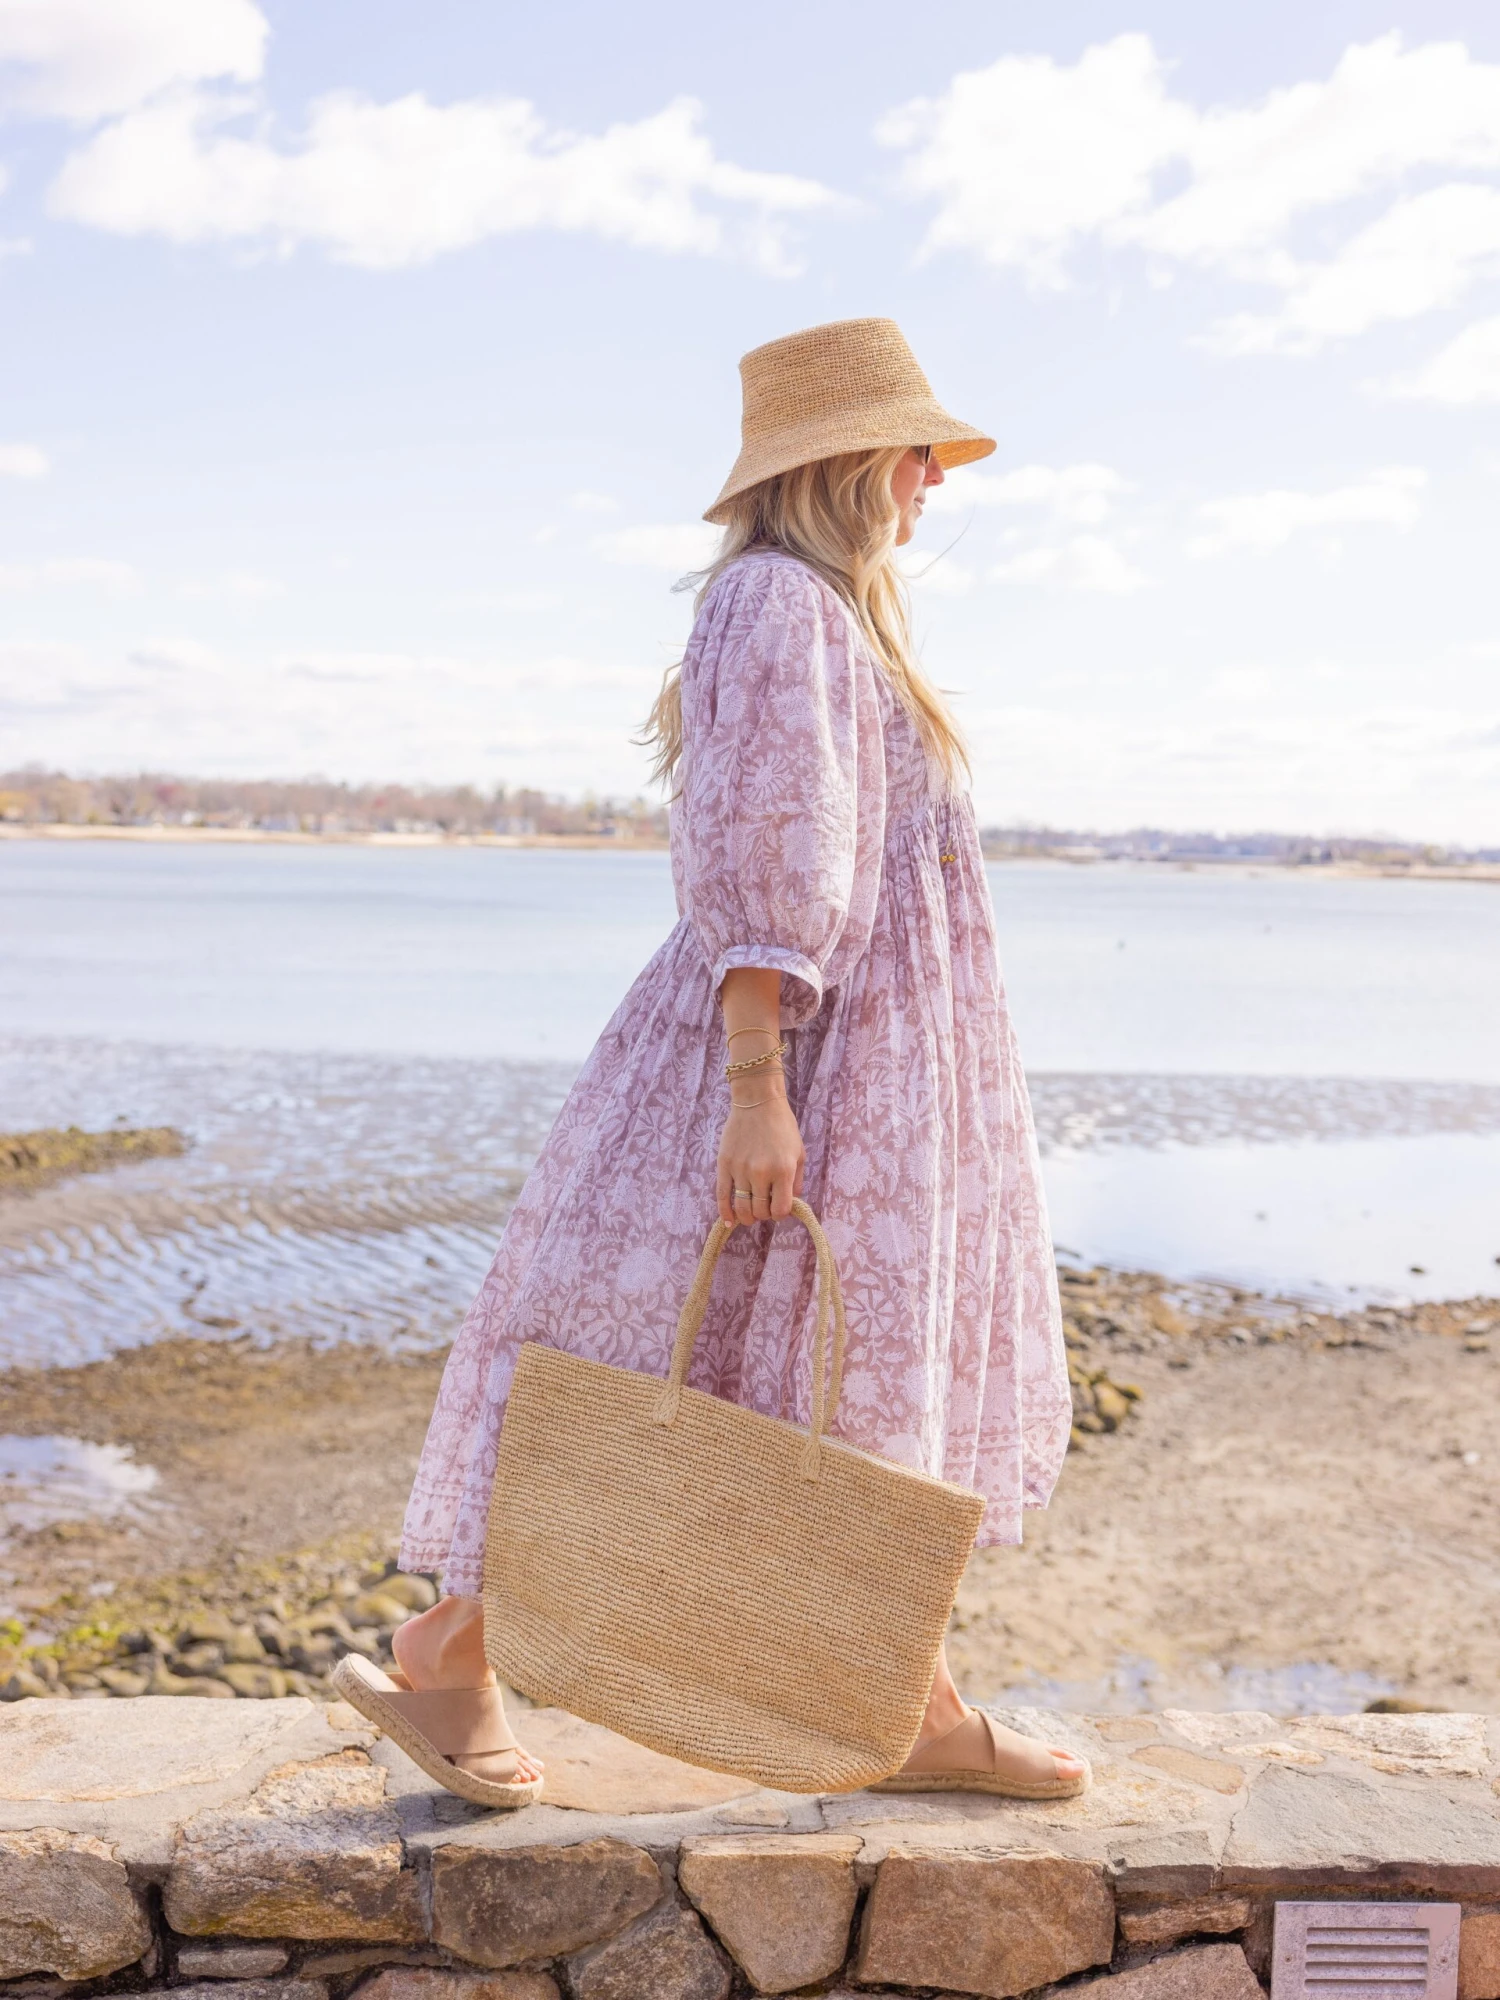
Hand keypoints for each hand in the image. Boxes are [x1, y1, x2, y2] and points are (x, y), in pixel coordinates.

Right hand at [717, 1074, 805, 1225]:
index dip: (780, 1214)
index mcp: (783, 1170)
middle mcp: (761, 1173)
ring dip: (747, 1215)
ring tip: (749, 1214)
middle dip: (764, 1213)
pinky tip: (729, 1220)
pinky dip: (725, 1212)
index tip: (779, 1207)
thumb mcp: (799, 1153)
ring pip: (742, 1207)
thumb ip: (796, 1182)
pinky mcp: (724, 1165)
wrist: (757, 1102)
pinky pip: (722, 1196)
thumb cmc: (782, 1127)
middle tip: (765, 1205)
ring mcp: (740, 1170)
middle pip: (760, 1211)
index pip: (780, 1210)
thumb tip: (789, 1205)